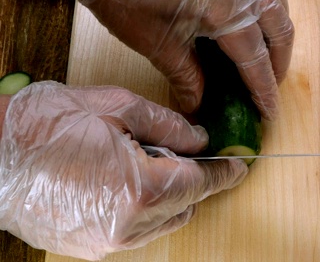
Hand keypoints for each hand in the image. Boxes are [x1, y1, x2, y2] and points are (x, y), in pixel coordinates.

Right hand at [0, 82, 247, 259]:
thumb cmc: (44, 126)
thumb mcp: (116, 107)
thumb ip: (168, 126)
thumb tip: (198, 140)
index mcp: (140, 190)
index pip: (201, 184)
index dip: (224, 172)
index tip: (239, 165)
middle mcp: (128, 227)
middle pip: (185, 205)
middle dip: (191, 178)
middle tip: (176, 150)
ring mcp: (106, 242)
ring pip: (162, 221)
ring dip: (167, 195)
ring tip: (139, 162)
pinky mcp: (89, 247)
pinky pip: (134, 230)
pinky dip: (142, 208)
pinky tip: (119, 180)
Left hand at [79, 0, 293, 118]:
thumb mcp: (155, 43)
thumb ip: (187, 77)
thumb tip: (199, 106)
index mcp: (225, 5)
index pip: (255, 57)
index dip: (263, 90)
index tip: (268, 113)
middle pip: (279, 30)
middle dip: (278, 64)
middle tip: (267, 89)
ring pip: (277, 5)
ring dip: (277, 36)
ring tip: (266, 60)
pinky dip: (266, 12)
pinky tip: (252, 26)